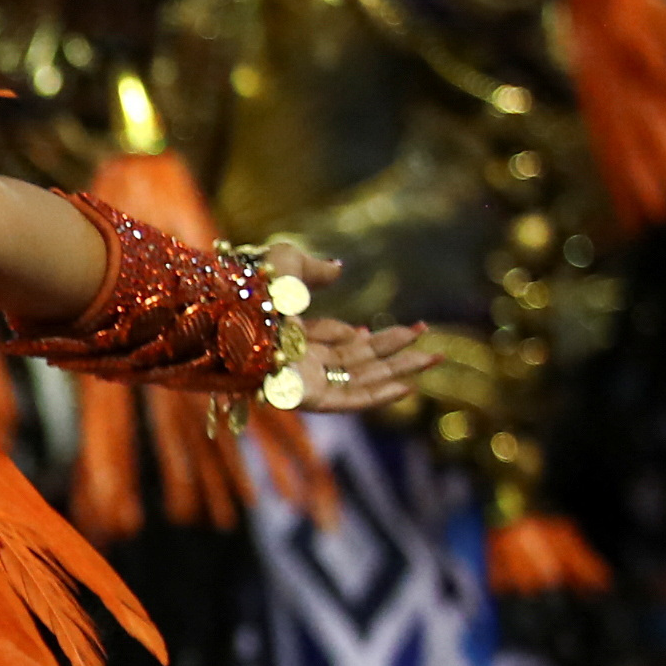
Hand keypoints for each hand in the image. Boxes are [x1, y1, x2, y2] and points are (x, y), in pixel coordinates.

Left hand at [249, 248, 431, 411]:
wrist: (231, 315)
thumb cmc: (251, 287)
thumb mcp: (285, 265)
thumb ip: (312, 269)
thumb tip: (339, 269)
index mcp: (284, 332)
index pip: (324, 339)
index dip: (348, 334)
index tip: (365, 329)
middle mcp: (294, 359)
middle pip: (351, 359)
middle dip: (391, 349)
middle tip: (427, 337)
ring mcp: (302, 379)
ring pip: (359, 378)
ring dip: (398, 368)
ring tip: (434, 356)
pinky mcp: (307, 397)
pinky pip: (350, 400)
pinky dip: (380, 395)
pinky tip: (410, 385)